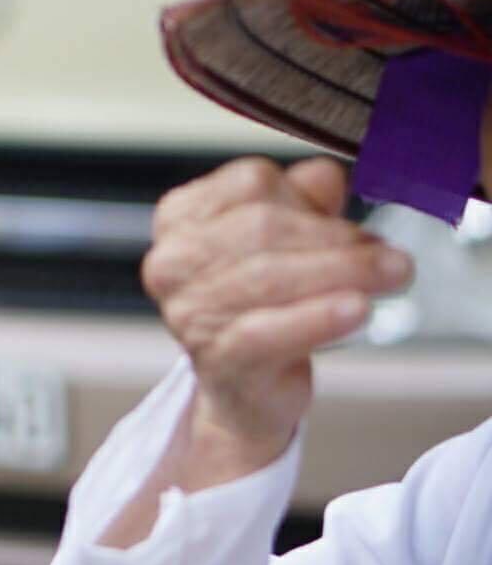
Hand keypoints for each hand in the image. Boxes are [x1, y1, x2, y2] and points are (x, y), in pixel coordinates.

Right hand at [142, 158, 414, 486]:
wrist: (245, 391)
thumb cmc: (262, 306)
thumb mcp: (283, 242)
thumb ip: (301, 200)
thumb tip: (327, 173)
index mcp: (181, 217)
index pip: (250, 183)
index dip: (309, 199)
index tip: (353, 223)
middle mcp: (172, 261)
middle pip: (262, 229)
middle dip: (337, 240)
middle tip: (390, 257)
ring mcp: (188, 311)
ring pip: (270, 278)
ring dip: (344, 273)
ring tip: (391, 277)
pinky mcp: (216, 358)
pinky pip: (269, 331)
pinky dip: (318, 318)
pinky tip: (356, 310)